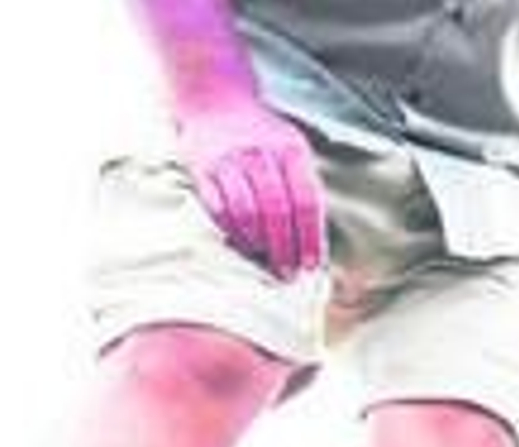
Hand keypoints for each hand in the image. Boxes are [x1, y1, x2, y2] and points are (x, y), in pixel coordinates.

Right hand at [175, 98, 325, 278]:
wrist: (215, 101)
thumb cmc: (262, 136)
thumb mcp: (292, 149)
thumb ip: (304, 187)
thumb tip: (315, 241)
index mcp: (291, 150)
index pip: (307, 202)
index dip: (311, 238)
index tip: (312, 265)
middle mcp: (260, 154)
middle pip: (277, 211)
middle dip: (284, 248)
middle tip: (286, 273)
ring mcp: (229, 161)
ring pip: (246, 213)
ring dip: (257, 243)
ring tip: (264, 261)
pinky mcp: (202, 169)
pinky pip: (219, 209)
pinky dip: (232, 231)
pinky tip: (241, 243)